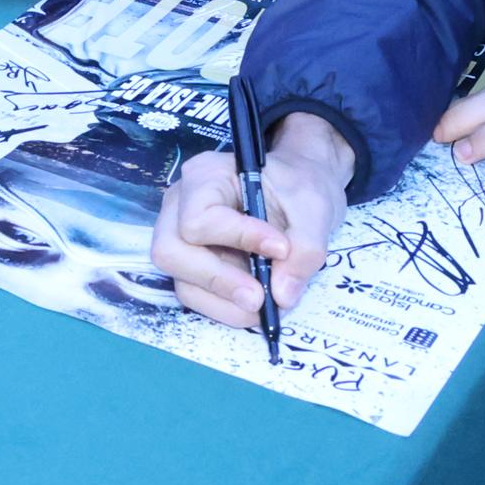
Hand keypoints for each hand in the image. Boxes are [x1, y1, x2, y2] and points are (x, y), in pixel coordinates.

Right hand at [152, 113, 355, 330]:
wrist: (297, 191)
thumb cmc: (298, 188)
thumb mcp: (313, 208)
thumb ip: (303, 249)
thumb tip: (282, 296)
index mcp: (205, 176)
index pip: (199, 217)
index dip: (238, 238)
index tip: (281, 249)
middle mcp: (181, 205)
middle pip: (171, 252)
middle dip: (217, 281)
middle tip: (260, 297)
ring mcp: (181, 236)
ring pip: (181, 282)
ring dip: (224, 302)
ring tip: (265, 303)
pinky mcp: (192, 264)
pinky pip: (195, 294)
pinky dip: (226, 307)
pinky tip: (255, 301)